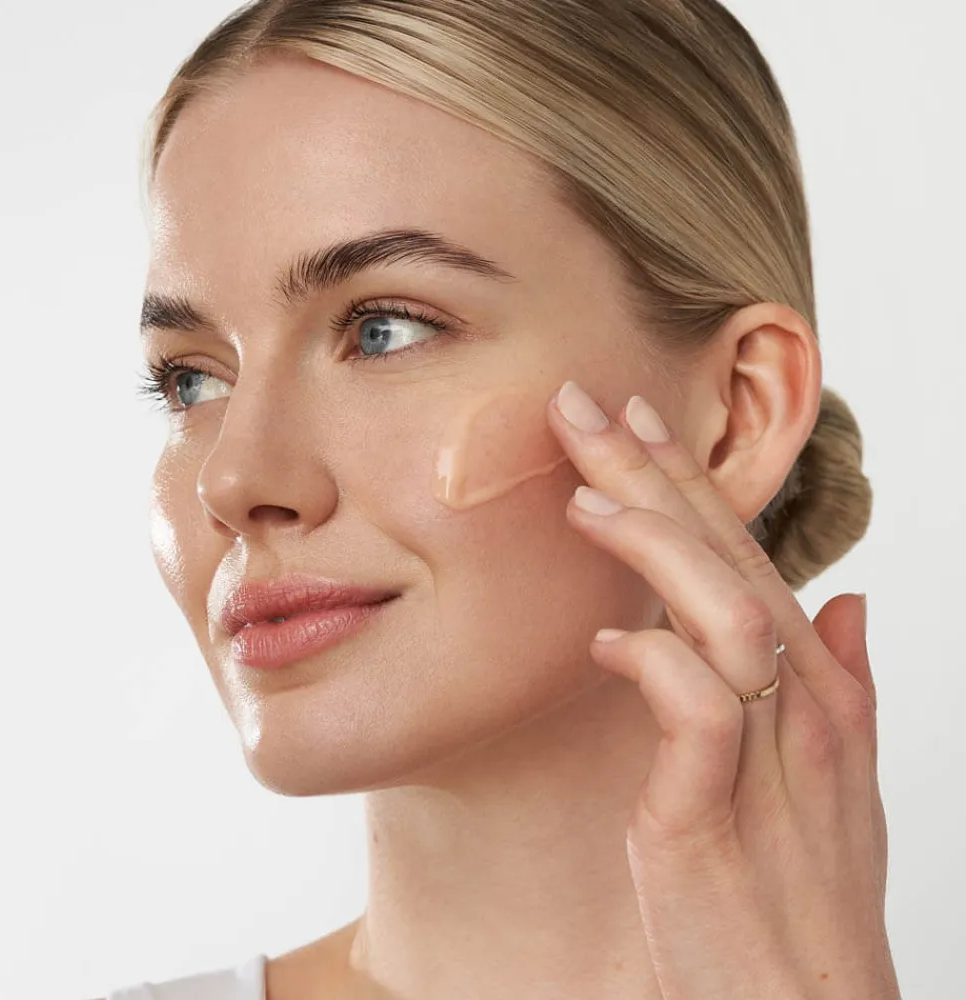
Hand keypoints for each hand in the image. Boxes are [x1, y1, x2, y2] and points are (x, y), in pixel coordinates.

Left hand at [546, 380, 898, 999]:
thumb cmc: (797, 893)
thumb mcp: (827, 784)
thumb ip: (837, 686)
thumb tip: (843, 605)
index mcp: (813, 688)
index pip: (742, 555)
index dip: (688, 484)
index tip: (636, 423)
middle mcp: (802, 706)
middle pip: (727, 560)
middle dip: (655, 475)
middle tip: (587, 407)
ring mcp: (767, 758)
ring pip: (721, 613)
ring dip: (651, 547)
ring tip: (583, 499)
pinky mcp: (712, 817)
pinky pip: (695, 710)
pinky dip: (651, 661)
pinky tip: (604, 641)